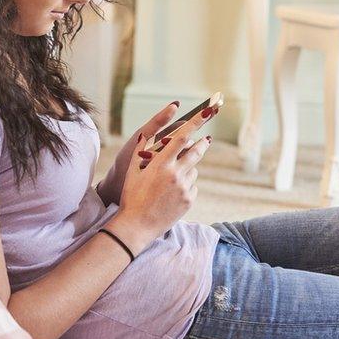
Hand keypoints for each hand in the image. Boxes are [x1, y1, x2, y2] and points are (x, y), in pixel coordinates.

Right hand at [105, 109, 212, 254]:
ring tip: (171, 180)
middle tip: (207, 139)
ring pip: (193, 170)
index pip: (181, 138)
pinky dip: (186, 185)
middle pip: (195, 152)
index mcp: (160, 164)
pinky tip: (172, 194)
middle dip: (202, 144)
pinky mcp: (189, 200)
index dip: (195, 123)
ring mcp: (184, 188)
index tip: (207, 113)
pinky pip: (192, 186)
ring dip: (188, 169)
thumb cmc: (131, 196)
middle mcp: (175, 174)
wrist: (137, 225)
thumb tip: (147, 132)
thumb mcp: (132, 171)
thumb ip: (141, 150)